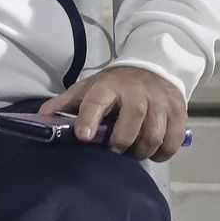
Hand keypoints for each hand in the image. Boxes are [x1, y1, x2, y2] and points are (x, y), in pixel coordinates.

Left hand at [38, 64, 187, 160]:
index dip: (89, 119)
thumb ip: (65, 104)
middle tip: (114, 150)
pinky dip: (162, 153)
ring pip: (154, 136)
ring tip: (132, 152)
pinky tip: (152, 152)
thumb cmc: (114, 84)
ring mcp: (160, 102)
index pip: (97, 101)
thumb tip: (40, 119)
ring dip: (142, 151)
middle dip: (121, 142)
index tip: (84, 136)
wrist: (153, 67)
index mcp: (109, 86)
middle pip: (131, 123)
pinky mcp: (179, 112)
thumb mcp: (88, 88)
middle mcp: (137, 93)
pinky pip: (173, 141)